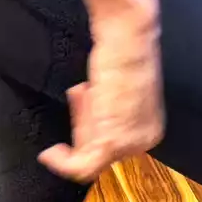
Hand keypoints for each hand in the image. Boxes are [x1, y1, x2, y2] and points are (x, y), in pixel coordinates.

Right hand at [39, 19, 163, 182]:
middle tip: (80, 94)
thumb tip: (92, 110)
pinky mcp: (112, 141)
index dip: (90, 122)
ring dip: (76, 127)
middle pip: (99, 151)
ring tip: (79, 96)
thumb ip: (108, 109)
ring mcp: (129, 143)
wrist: (126, 34)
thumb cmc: (122, 52)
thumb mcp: (116, 88)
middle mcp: (144, 140)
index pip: (112, 144)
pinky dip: (62, 163)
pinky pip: (82, 166)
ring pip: (89, 157)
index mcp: (149, 129)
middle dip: (83, 122)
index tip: (81, 98)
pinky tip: (51, 153)